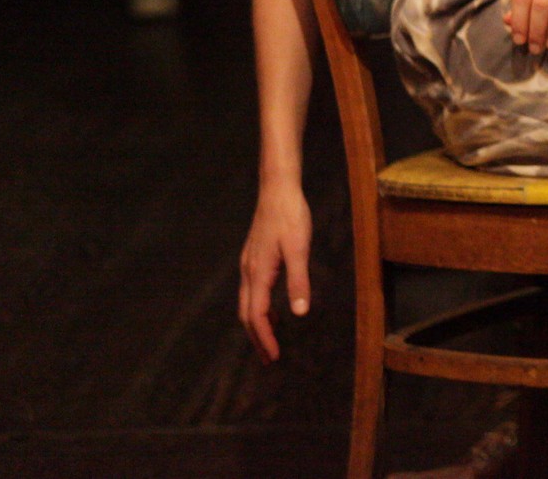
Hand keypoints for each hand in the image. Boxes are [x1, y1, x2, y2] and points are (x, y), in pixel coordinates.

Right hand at [238, 182, 312, 362]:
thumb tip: (300, 313)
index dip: (264, 338)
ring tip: (270, 340)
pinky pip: (252, 291)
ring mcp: (248, 264)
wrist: (277, 190)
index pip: (257, 315)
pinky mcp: (254, 257)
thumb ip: (299, 281)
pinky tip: (273, 309)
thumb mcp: (299, 248)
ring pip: (247, 303)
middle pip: (247, 314)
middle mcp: (248, 272)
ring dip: (257, 324)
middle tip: (269, 358)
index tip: (273, 357)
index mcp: (259, 273)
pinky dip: (259, 307)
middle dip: (257, 337)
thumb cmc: (291, 217)